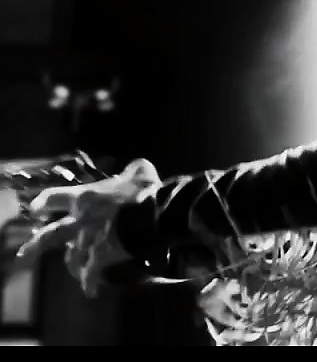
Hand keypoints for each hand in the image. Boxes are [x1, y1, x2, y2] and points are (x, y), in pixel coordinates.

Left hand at [17, 158, 160, 296]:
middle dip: (34, 246)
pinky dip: (89, 284)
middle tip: (23, 255)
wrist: (152, 216)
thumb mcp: (140, 172)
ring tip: (74, 271)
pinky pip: (91, 275)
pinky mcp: (101, 258)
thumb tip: (136, 166)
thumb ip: (133, 170)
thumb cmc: (143, 192)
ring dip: (72, 264)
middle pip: (49, 236)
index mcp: (84, 198)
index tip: (34, 209)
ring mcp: (88, 242)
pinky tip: (90, 291)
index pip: (53, 198)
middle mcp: (79, 222)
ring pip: (71, 258)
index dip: (43, 203)